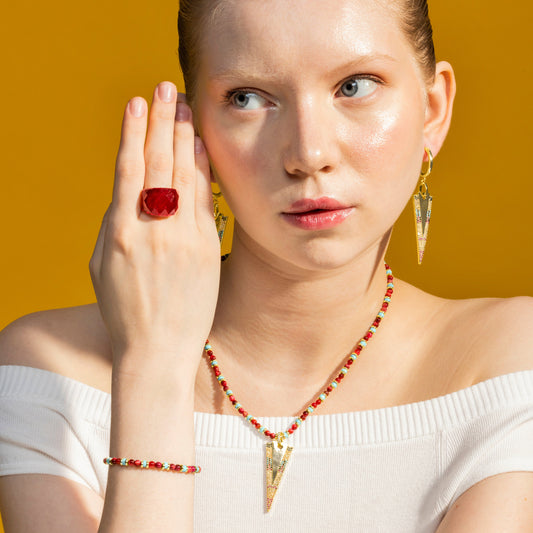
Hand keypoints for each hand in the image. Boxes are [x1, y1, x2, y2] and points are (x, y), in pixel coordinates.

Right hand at [89, 81, 219, 374]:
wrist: (158, 350)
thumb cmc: (125, 310)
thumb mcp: (101, 266)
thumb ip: (114, 224)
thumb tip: (129, 190)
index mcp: (119, 232)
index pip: (128, 168)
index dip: (134, 132)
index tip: (138, 103)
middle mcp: (152, 230)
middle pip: (158, 163)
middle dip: (163, 121)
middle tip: (167, 89)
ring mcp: (183, 239)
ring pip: (184, 175)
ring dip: (184, 137)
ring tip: (185, 107)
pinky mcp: (207, 249)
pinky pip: (205, 200)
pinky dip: (203, 170)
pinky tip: (201, 147)